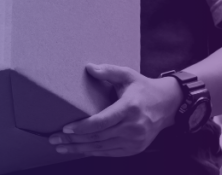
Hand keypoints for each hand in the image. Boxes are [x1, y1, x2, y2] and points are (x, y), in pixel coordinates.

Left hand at [48, 63, 182, 157]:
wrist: (167, 105)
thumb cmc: (143, 88)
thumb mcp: (128, 75)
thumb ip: (109, 71)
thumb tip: (89, 67)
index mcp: (129, 108)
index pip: (101, 122)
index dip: (82, 127)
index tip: (66, 129)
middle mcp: (132, 127)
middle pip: (98, 137)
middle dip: (74, 140)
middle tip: (54, 140)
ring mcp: (134, 140)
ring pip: (102, 148)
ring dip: (79, 149)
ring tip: (61, 147)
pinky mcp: (135, 149)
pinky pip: (110, 153)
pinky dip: (93, 152)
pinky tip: (79, 150)